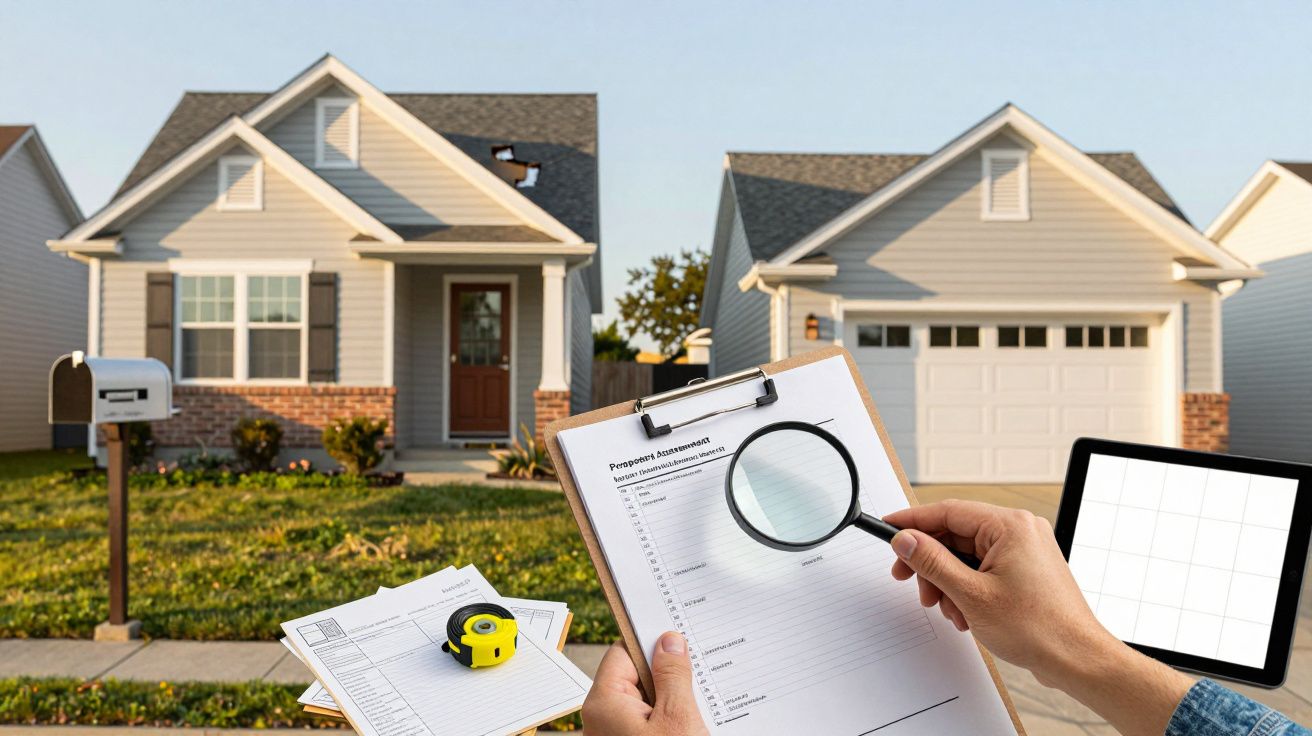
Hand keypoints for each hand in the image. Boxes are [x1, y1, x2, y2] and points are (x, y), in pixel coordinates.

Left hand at [582, 631, 709, 735]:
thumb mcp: (677, 717)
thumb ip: (673, 676)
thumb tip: (669, 642)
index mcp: (604, 703)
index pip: (623, 652)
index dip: (650, 641)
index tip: (675, 632)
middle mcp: (603, 717)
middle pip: (635, 676)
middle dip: (665, 673)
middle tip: (696, 670)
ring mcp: (614, 732)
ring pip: (645, 701)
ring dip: (670, 699)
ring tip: (698, 702)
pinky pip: (648, 721)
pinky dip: (667, 718)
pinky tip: (690, 722)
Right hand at [883, 499, 1193, 735]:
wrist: (1076, 658)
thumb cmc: (1039, 628)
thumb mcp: (971, 594)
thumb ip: (932, 562)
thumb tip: (906, 540)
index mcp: (1010, 526)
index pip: (947, 511)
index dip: (912, 521)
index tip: (888, 527)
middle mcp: (1019, 530)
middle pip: (955, 534)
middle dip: (930, 562)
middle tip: (909, 580)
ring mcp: (1024, 549)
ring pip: (966, 553)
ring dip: (947, 580)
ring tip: (947, 607)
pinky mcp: (1025, 568)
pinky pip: (982, 566)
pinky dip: (966, 586)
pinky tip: (963, 611)